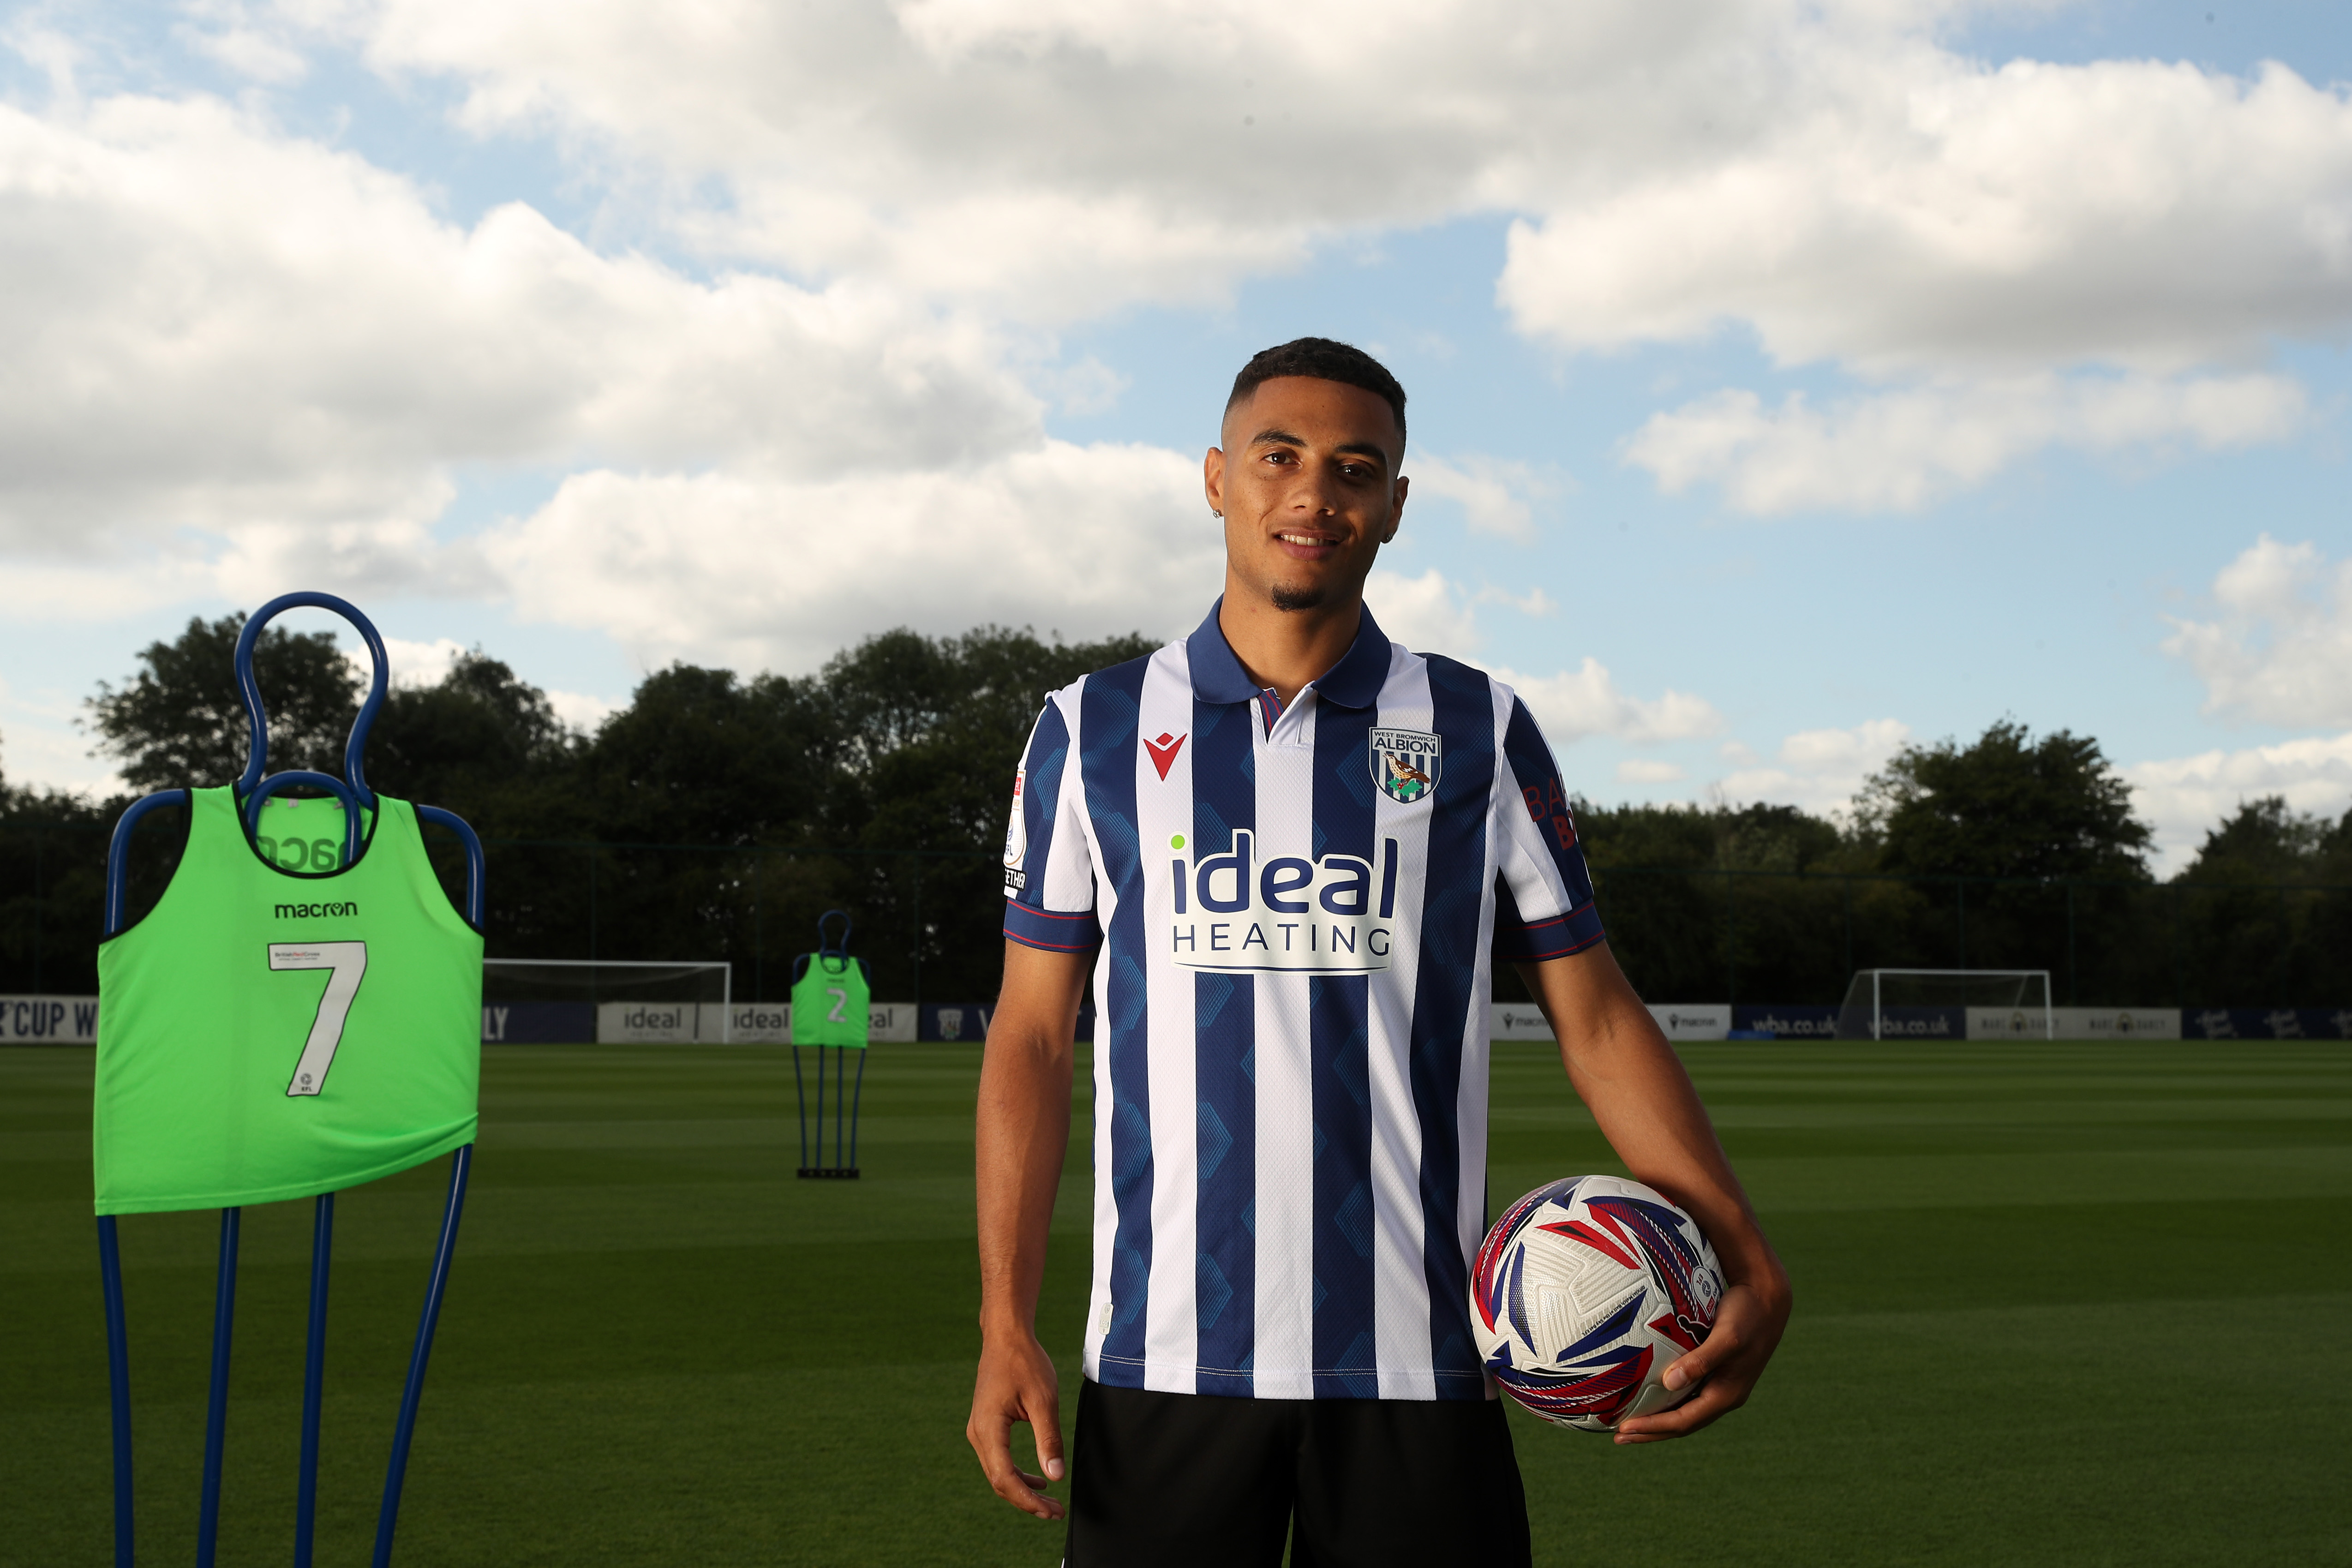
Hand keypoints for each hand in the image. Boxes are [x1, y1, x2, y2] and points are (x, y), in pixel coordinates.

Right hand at [967, 1329, 1066, 1518]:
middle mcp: (978, 1434)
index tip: (1051, 1511)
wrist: (1006, 1336)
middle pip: (999, 1481)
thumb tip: (1055, 1476)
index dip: (1027, 1501)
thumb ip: (1048, 1439)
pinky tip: (1039, 1479)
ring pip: (998, 1473)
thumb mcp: (1044, 1400)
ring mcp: (980, 1430)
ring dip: (1023, 1490)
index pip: (1004, 1478)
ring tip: (1050, 1502)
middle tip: (1056, 1512)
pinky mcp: (986, 1426)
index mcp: (989, 1429)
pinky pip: (998, 1460)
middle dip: (1027, 1501)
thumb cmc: (1025, 1362)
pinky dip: (1017, 1474)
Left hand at [1613, 1274, 1790, 1445]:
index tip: (1624, 1429)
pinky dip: (1666, 1401)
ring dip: (1657, 1420)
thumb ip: (1700, 1361)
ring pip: (1685, 1412)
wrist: (1768, 1300)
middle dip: (1651, 1432)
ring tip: (1628, 1424)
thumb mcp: (1727, 1337)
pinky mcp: (1716, 1372)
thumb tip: (1669, 1383)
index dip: (1653, 1427)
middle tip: (1618, 1437)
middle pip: (1683, 1424)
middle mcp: (1724, 1396)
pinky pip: (1687, 1395)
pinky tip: (1649, 1395)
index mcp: (1728, 1394)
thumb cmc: (1747, 1315)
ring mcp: (1721, 1386)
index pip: (1684, 1421)